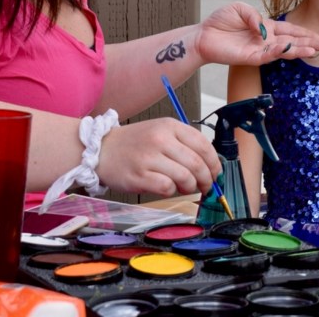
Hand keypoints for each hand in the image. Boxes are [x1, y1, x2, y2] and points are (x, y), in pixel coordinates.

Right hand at [96, 117, 221, 196]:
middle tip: (207, 187)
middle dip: (207, 180)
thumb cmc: (134, 144)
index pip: (203, 145)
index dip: (214, 163)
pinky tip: (168, 188)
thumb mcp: (160, 132)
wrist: (101, 150)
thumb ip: (184, 144)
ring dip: (191, 187)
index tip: (216, 173)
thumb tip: (209, 166)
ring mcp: (149, 157)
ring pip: (185, 178)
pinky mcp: (139, 176)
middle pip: (197, 164)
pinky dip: (172, 191)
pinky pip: (167, 188)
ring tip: (187, 188)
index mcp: (170, 126)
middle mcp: (161, 139)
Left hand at [194, 2, 318, 65]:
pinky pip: (268, 55)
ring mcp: (260, 50)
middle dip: (310, 44)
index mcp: (267, 27)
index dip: (305, 33)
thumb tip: (265, 29)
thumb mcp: (240, 9)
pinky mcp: (251, 57)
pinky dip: (279, 51)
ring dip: (300, 49)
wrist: (204, 36)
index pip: (290, 30)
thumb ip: (255, 16)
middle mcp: (267, 40)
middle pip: (293, 42)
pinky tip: (290, 48)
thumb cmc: (221, 22)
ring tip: (315, 50)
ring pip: (285, 50)